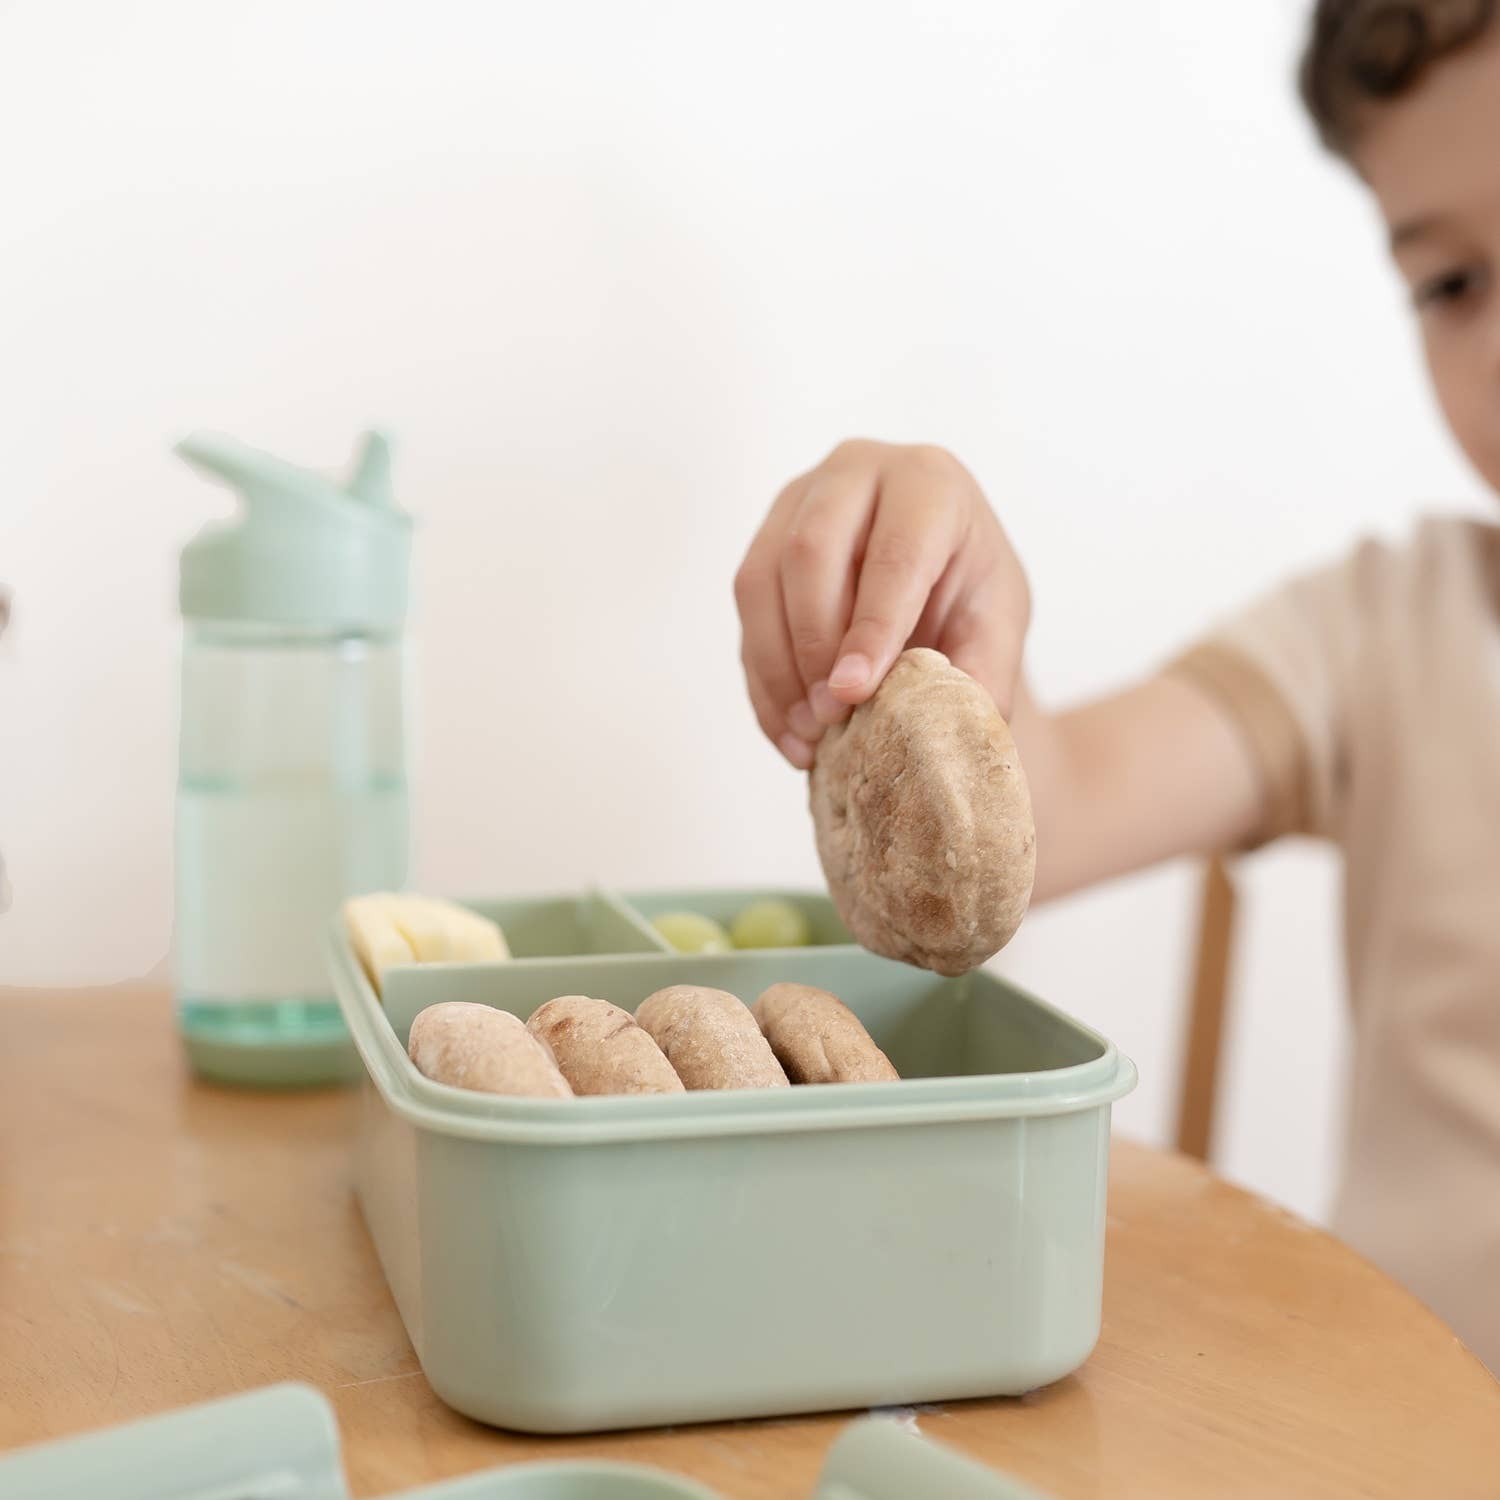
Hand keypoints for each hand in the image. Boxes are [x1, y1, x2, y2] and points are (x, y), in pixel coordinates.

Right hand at [734, 440, 1029, 767]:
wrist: (937, 576)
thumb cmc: (969, 591)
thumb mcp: (997, 626)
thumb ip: (982, 672)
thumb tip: (948, 723)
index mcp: (928, 482)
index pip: (893, 554)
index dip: (871, 628)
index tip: (854, 692)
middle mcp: (856, 472)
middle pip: (810, 553)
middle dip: (814, 646)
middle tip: (830, 716)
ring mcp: (798, 499)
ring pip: (762, 580)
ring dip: (778, 666)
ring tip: (808, 731)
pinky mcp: (764, 536)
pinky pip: (745, 609)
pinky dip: (762, 677)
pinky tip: (787, 728)